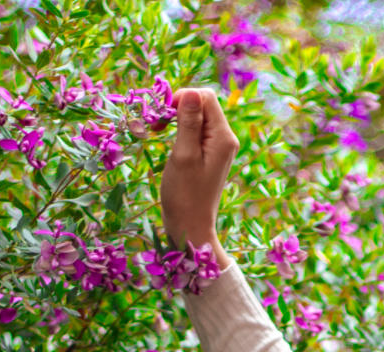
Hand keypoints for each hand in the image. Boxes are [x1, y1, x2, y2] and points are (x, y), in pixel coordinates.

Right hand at [158, 88, 238, 250]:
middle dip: (179, 107)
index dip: (183, 98)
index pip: (205, 96)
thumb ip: (188, 123)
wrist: (191, 226)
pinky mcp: (210, 155)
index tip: (163, 115)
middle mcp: (226, 139)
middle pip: (203, 104)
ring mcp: (219, 147)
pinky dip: (181, 130)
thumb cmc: (184, 195)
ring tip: (159, 132)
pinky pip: (197, 130)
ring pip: (198, 116)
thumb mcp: (184, 155)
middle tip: (158, 125)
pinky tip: (169, 141)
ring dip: (178, 118)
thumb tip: (191, 92)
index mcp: (223, 137)